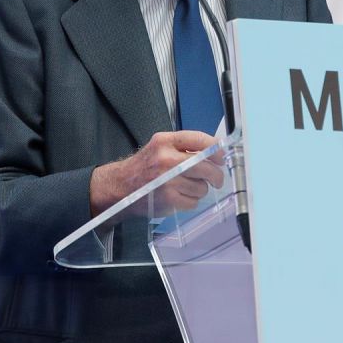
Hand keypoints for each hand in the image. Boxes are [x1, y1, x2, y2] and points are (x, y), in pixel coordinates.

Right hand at [89, 130, 224, 218]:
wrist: (121, 186)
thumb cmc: (146, 166)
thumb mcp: (160, 147)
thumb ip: (185, 147)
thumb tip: (216, 151)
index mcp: (165, 141)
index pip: (199, 140)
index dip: (216, 149)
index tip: (222, 157)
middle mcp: (166, 159)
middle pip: (205, 166)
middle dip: (216, 175)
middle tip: (217, 179)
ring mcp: (167, 181)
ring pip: (202, 187)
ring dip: (200, 189)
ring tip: (188, 187)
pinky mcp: (168, 199)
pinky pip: (194, 202)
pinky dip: (191, 201)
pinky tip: (181, 197)